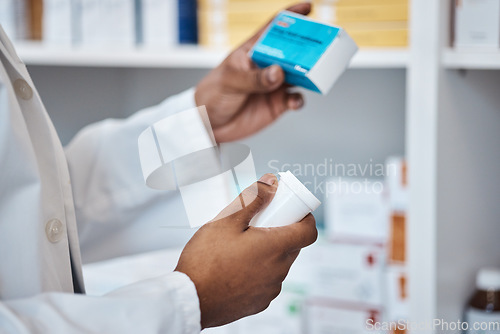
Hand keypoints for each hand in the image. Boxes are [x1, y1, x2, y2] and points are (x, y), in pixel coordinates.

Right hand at [175, 173, 316, 327]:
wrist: (190, 300)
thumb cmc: (206, 260)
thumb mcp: (227, 221)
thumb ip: (253, 199)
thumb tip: (271, 182)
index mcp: (275, 248)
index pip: (308, 231)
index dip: (305, 218)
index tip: (293, 211)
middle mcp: (278, 271)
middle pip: (292, 246)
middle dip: (281, 232)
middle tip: (259, 224)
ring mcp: (270, 289)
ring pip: (279, 264)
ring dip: (269, 253)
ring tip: (242, 247)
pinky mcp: (260, 303)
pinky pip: (267, 282)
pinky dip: (259, 272)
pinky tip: (237, 268)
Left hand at [194, 3, 311, 142]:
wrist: (209, 125)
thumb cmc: (213, 94)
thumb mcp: (230, 81)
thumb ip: (254, 78)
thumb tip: (278, 73)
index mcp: (254, 50)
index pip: (274, 28)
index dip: (291, 16)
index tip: (308, 8)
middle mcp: (268, 65)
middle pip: (294, 51)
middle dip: (308, 49)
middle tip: (319, 50)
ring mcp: (275, 85)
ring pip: (300, 75)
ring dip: (309, 75)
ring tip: (312, 77)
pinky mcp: (278, 104)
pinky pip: (296, 99)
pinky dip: (299, 100)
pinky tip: (294, 102)